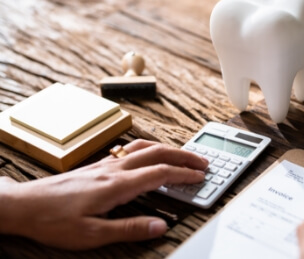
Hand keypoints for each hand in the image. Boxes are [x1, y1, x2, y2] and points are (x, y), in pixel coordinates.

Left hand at [0, 139, 207, 249]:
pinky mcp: (98, 166)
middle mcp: (114, 169)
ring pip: (144, 147)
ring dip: (168, 149)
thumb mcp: (92, 234)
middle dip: (183, 156)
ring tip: (183, 156)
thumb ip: (130, 228)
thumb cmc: (54, 220)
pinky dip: (151, 149)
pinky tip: (150, 155)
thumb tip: (160, 226)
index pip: (159, 173)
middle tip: (202, 162)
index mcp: (116, 185)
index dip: (183, 175)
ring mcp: (106, 164)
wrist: (23, 205)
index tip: (201, 176)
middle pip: (157, 153)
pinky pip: (131, 150)